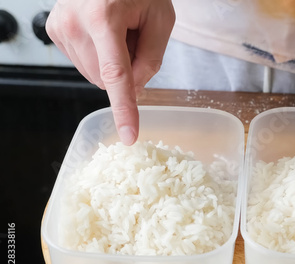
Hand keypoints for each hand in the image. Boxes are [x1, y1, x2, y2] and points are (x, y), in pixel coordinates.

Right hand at [47, 0, 175, 144]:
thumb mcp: (160, 19)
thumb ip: (151, 59)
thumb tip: (134, 92)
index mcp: (104, 17)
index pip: (116, 74)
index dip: (124, 108)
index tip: (129, 134)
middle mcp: (75, 24)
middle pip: (107, 80)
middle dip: (126, 71)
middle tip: (132, 38)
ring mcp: (61, 27)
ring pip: (95, 76)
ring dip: (111, 64)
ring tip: (116, 32)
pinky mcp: (54, 31)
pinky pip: (83, 64)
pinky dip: (98, 57)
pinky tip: (101, 33)